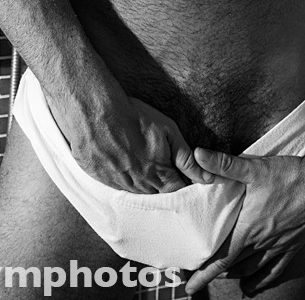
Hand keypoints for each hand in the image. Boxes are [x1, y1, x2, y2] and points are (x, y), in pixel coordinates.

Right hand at [47, 86, 213, 193]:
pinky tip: (125, 166)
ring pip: (139, 193)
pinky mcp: (101, 179)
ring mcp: (118, 183)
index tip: (185, 175)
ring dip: (145, 184)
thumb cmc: (134, 116)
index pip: (178, 190)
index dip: (183, 183)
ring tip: (145, 167)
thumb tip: (208, 178)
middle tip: (164, 169)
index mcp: (158, 173)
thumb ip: (187, 158)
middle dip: (165, 185)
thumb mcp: (168, 131)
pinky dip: (125, 180)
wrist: (96, 111)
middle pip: (158, 194)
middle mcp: (139, 184)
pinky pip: (118, 187)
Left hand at [185, 150, 304, 294]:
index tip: (189, 288)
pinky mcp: (293, 245)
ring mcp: (278, 246)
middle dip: (214, 274)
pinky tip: (253, 285)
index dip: (203, 274)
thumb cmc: (290, 176)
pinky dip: (261, 280)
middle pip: (233, 266)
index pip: (221, 257)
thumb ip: (224, 164)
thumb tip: (198, 154)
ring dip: (235, 275)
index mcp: (249, 227)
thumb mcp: (254, 168)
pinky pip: (275, 270)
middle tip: (198, 280)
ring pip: (252, 268)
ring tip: (222, 277)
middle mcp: (262, 242)